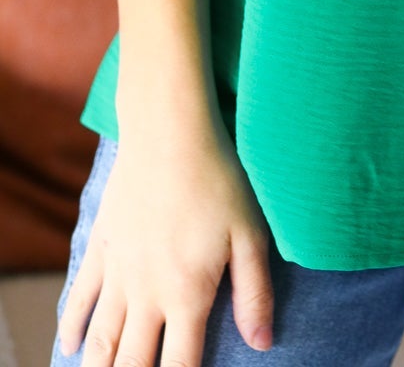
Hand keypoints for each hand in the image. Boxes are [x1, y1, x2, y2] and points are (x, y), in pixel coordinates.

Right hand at [56, 116, 276, 363]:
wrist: (168, 132)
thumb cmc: (218, 179)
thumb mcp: (250, 234)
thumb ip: (254, 293)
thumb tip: (263, 343)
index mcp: (186, 295)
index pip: (179, 366)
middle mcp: (145, 293)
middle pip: (131, 362)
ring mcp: (117, 272)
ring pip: (100, 341)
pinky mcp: (100, 247)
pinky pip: (79, 297)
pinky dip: (71, 327)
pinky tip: (69, 346)